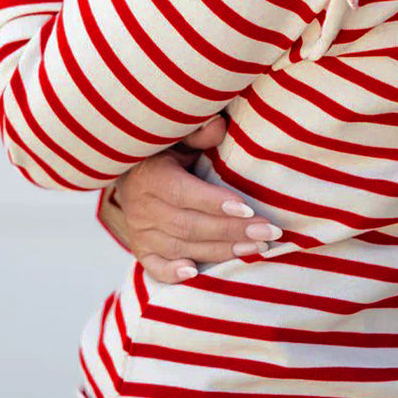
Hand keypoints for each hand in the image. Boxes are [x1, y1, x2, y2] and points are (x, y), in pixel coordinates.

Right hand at [112, 114, 282, 282]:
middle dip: (232, 230)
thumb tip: (220, 124)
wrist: (128, 172)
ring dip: (220, 251)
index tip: (249, 209)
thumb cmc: (165, 151)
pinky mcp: (141, 249)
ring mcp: (140, 232)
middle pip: (189, 225)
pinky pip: (155, 267)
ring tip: (257, 249)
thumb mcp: (178, 136)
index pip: (184, 193)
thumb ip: (198, 133)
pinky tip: (197, 274)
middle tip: (268, 233)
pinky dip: (173, 274)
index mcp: (152, 176)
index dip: (215, 202)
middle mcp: (142, 207)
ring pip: (180, 247)